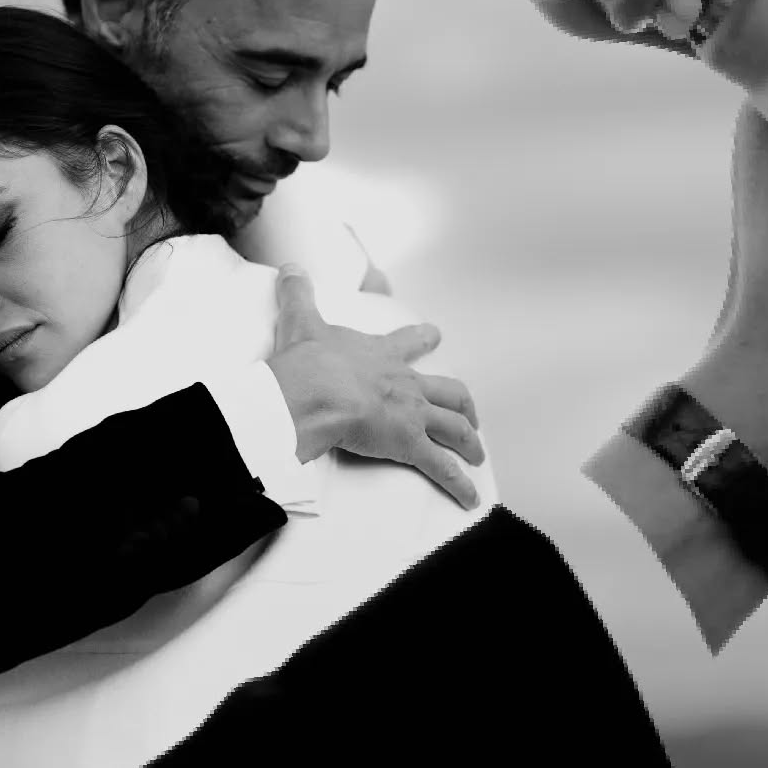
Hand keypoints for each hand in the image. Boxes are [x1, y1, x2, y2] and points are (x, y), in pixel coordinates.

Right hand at [267, 265, 483, 508]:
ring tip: (476, 456)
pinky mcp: (410, 444)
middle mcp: (405, 382)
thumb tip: (290, 269)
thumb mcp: (301, 320)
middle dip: (462, 403)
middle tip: (470, 413)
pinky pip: (442, 467)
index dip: (422, 339)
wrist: (315, 390)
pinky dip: (458, 484)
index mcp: (380, 355)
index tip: (435, 335)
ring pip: (454, 427)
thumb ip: (298, 294)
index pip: (407, 342)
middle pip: (447, 390)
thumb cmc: (309, 361)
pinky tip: (469, 498)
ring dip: (469, 443)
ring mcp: (412, 414)